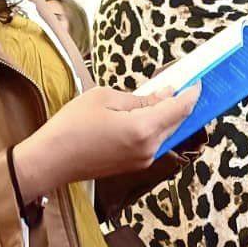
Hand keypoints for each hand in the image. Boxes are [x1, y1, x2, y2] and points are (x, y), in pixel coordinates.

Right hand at [11, 83, 201, 199]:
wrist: (50, 161)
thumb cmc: (71, 127)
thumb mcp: (105, 98)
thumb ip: (140, 98)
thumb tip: (165, 94)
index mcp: (143, 129)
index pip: (180, 108)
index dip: (192, 93)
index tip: (196, 80)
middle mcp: (149, 148)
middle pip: (177, 122)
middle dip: (181, 103)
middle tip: (178, 84)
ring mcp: (143, 160)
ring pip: (166, 133)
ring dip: (167, 115)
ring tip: (158, 96)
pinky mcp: (134, 165)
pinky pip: (154, 142)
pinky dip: (155, 126)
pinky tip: (144, 114)